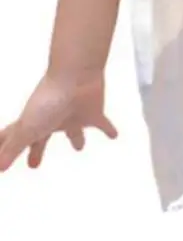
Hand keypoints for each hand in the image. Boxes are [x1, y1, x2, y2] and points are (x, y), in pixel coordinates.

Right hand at [0, 70, 117, 173]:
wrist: (74, 76)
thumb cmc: (49, 101)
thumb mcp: (28, 129)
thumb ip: (13, 148)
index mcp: (33, 123)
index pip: (16, 138)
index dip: (8, 149)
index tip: (3, 162)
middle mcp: (51, 120)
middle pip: (42, 138)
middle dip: (37, 150)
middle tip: (34, 165)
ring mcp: (73, 115)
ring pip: (73, 130)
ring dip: (75, 137)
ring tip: (79, 147)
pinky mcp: (94, 113)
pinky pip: (103, 124)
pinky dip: (108, 130)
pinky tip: (114, 136)